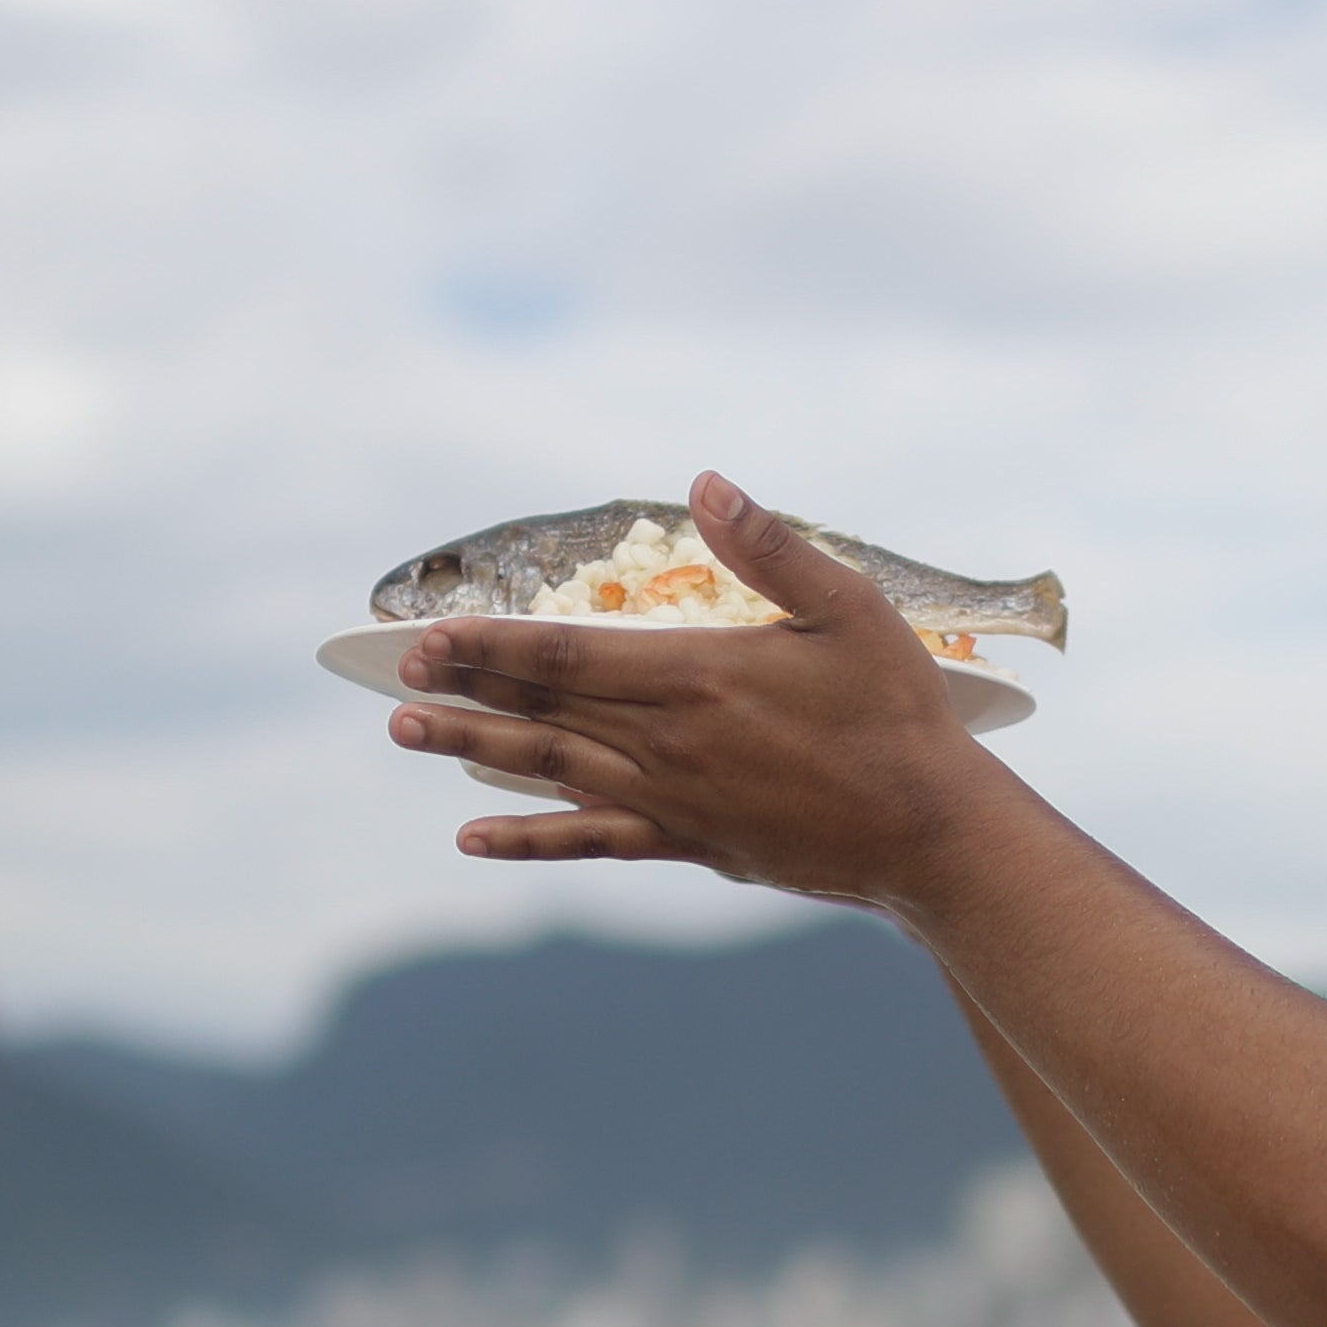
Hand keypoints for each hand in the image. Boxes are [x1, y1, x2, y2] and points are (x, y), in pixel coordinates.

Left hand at [385, 472, 1015, 904]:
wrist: (929, 832)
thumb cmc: (899, 714)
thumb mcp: (849, 611)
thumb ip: (772, 550)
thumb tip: (708, 484)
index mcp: (698, 675)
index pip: (565, 654)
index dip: (492, 645)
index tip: (432, 637)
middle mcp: (667, 742)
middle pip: (542, 710)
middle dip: (464, 690)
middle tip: (397, 678)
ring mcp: (671, 799)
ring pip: (548, 771)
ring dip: (473, 751)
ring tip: (407, 735)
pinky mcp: (689, 842)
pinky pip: (591, 841)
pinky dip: (529, 838)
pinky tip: (473, 839)